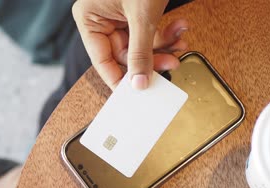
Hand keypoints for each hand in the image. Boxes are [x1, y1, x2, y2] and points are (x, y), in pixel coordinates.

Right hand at [72, 0, 187, 89]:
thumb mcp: (141, 16)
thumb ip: (140, 52)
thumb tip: (139, 84)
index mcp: (89, 19)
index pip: (102, 61)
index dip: (119, 79)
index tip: (135, 94)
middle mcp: (100, 18)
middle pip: (125, 54)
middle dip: (151, 58)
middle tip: (171, 64)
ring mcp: (118, 15)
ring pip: (140, 44)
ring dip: (163, 46)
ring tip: (180, 43)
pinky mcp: (134, 11)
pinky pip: (148, 31)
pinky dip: (166, 32)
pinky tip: (180, 28)